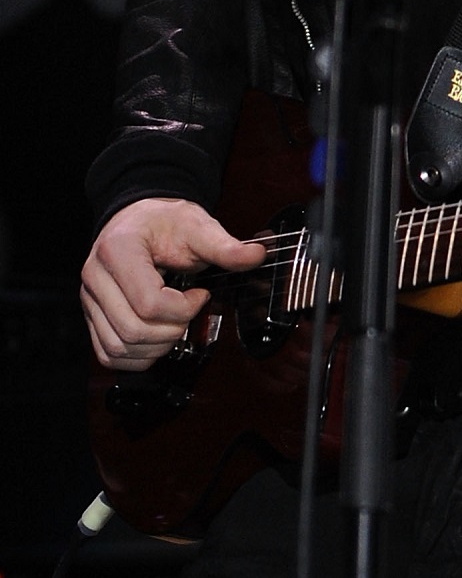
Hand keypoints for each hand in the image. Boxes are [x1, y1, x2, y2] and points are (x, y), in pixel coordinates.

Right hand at [81, 198, 265, 370]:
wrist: (138, 220)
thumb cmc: (164, 222)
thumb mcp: (197, 225)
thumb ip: (224, 246)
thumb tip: (256, 256)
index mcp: (118, 251)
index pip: (148, 303)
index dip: (183, 308)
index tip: (201, 294)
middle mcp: (95, 278)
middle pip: (132, 330)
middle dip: (172, 330)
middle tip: (191, 311)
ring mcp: (90, 301)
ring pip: (118, 348)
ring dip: (156, 347)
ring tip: (177, 324)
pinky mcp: (92, 317)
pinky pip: (108, 354)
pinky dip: (137, 357)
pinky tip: (159, 339)